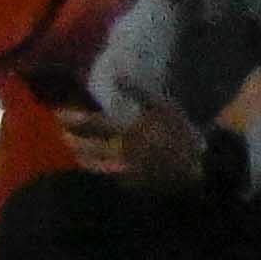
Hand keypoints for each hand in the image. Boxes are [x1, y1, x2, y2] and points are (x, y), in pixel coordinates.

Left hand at [68, 97, 226, 197]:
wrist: (203, 167)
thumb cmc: (181, 133)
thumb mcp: (163, 107)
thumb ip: (138, 91)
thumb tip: (117, 74)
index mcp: (130, 131)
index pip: (93, 124)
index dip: (72, 120)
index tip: (57, 115)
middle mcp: (124, 152)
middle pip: (88, 147)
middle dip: (71, 141)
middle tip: (59, 134)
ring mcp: (127, 171)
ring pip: (94, 165)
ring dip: (81, 157)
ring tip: (71, 151)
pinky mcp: (133, 186)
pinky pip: (109, 178)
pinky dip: (98, 171)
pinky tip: (91, 167)